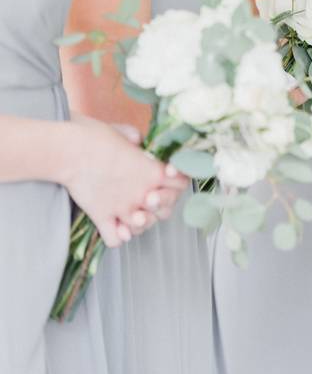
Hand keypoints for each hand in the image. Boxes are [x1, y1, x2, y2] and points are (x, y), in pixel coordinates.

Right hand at [57, 117, 188, 247]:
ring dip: (141, 223)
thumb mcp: (124, 133)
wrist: (68, 150)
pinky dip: (118, 236)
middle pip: (166, 211)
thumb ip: (136, 140)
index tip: (166, 174)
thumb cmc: (95, 136)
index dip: (177, 182)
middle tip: (148, 196)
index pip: (182, 184)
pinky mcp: (102, 217)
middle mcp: (143, 193)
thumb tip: (137, 141)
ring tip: (133, 214)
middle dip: (160, 206)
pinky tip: (116, 226)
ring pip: (143, 228)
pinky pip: (116, 240)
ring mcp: (123, 208)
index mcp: (154, 172)